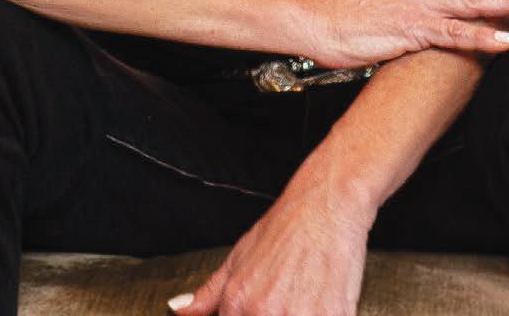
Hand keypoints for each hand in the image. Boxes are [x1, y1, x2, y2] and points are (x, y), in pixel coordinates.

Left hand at [166, 164, 373, 315]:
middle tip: (282, 296)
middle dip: (271, 315)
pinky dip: (322, 314)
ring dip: (296, 314)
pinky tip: (318, 300)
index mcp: (238, 304)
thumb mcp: (239, 256)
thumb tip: (179, 310)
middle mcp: (266, 314)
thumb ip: (209, 293)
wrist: (329, 203)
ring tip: (299, 297)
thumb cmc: (286, 226)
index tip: (257, 307)